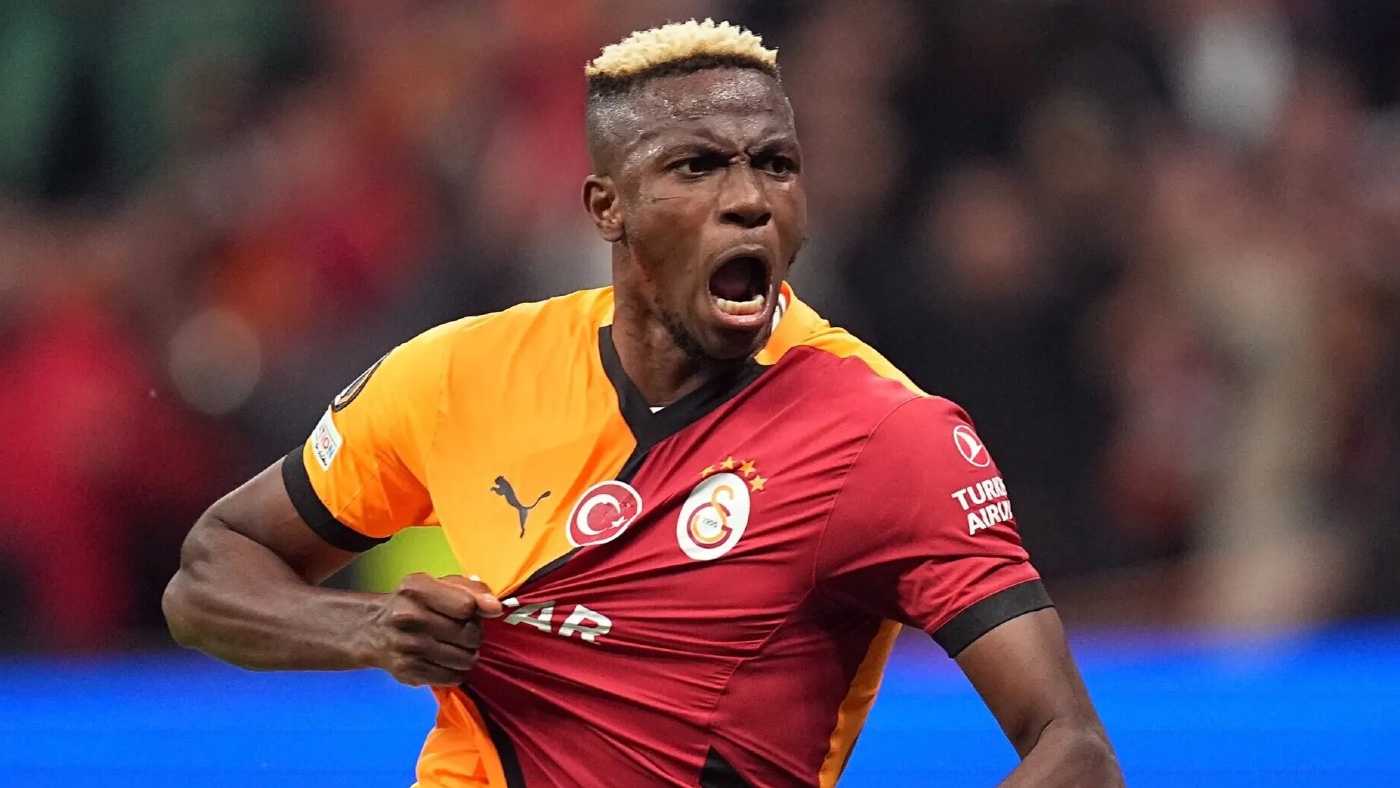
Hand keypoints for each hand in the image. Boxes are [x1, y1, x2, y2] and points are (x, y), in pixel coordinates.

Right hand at [360, 573, 503, 686]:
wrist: (374, 630)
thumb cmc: (416, 603)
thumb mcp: (439, 584)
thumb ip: (472, 590)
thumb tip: (495, 608)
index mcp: (416, 589)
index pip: (467, 606)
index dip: (476, 610)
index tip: (469, 611)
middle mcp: (408, 617)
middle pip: (470, 634)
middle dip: (474, 633)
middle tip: (463, 631)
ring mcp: (407, 647)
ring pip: (466, 659)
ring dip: (468, 654)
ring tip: (455, 646)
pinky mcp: (409, 673)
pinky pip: (454, 677)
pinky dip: (457, 670)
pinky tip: (445, 660)